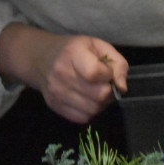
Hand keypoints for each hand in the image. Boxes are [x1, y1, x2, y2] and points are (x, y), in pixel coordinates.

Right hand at [0, 23, 127, 122]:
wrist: (42, 59)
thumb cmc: (74, 51)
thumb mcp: (98, 46)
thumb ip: (118, 64)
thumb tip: (122, 87)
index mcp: (72, 54)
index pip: (96, 73)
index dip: (108, 75)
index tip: (106, 71)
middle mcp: (61, 74)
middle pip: (98, 95)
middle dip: (108, 91)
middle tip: (105, 84)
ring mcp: (56, 92)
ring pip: (92, 110)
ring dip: (100, 104)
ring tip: (96, 92)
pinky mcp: (54, 106)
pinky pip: (82, 118)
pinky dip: (90, 111)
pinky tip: (87, 100)